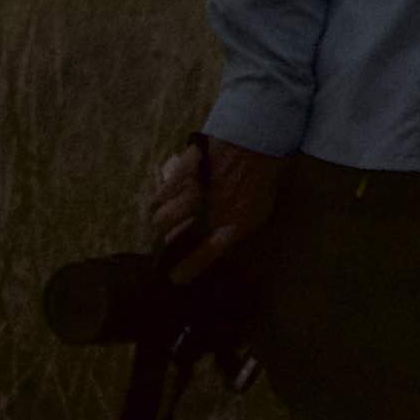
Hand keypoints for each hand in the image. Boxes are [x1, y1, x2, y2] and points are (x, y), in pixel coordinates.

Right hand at [152, 139, 280, 281]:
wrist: (257, 140)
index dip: (188, 268)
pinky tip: (165, 201)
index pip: (204, 253)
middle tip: (168, 241)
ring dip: (162, 221)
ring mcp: (192, 192)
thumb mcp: (258, 210)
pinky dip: (159, 201)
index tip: (175, 278)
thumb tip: (217, 243)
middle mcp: (209, 211)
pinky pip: (159, 195)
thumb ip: (237, 229)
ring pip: (160, 217)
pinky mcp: (180, 174)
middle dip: (166, 242)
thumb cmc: (260, 179)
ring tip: (167, 220)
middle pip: (169, 236)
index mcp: (232, 222)